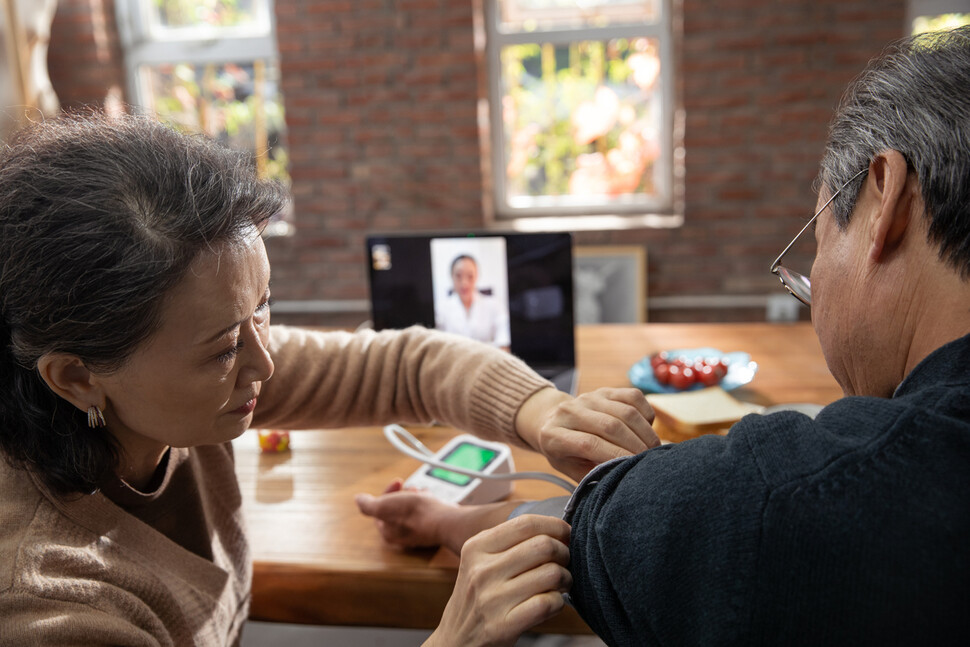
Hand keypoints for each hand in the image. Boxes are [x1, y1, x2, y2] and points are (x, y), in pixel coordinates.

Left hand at [356, 480, 521, 553]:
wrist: (445, 520)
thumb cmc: (415, 514)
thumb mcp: (384, 505)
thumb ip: (368, 504)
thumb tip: (358, 500)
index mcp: (388, 532)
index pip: (381, 508)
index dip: (387, 492)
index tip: (397, 482)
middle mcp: (402, 535)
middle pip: (396, 508)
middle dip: (401, 494)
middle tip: (409, 487)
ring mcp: (418, 532)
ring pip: (411, 509)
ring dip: (413, 496)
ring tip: (420, 491)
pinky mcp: (432, 528)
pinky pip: (425, 512)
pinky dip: (426, 502)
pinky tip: (430, 497)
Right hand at [424, 515, 571, 646]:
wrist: (455, 640)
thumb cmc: (478, 596)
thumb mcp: (479, 561)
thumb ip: (511, 542)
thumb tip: (559, 528)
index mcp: (476, 547)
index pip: (526, 524)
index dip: (555, 526)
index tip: (565, 534)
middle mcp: (482, 571)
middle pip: (543, 546)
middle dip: (564, 552)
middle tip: (565, 561)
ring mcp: (491, 599)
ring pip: (551, 573)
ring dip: (565, 578)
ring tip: (560, 583)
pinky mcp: (502, 626)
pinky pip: (547, 603)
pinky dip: (559, 602)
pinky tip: (552, 602)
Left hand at [515, 386, 659, 480]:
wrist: (554, 420)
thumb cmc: (565, 453)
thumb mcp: (571, 469)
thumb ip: (592, 475)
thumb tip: (621, 478)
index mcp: (554, 435)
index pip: (590, 444)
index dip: (616, 456)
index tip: (635, 467)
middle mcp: (569, 411)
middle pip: (611, 426)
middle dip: (636, 446)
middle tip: (649, 461)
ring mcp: (588, 398)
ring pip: (626, 412)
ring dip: (645, 433)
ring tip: (652, 449)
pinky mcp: (605, 390)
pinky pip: (633, 397)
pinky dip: (646, 415)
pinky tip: (647, 430)